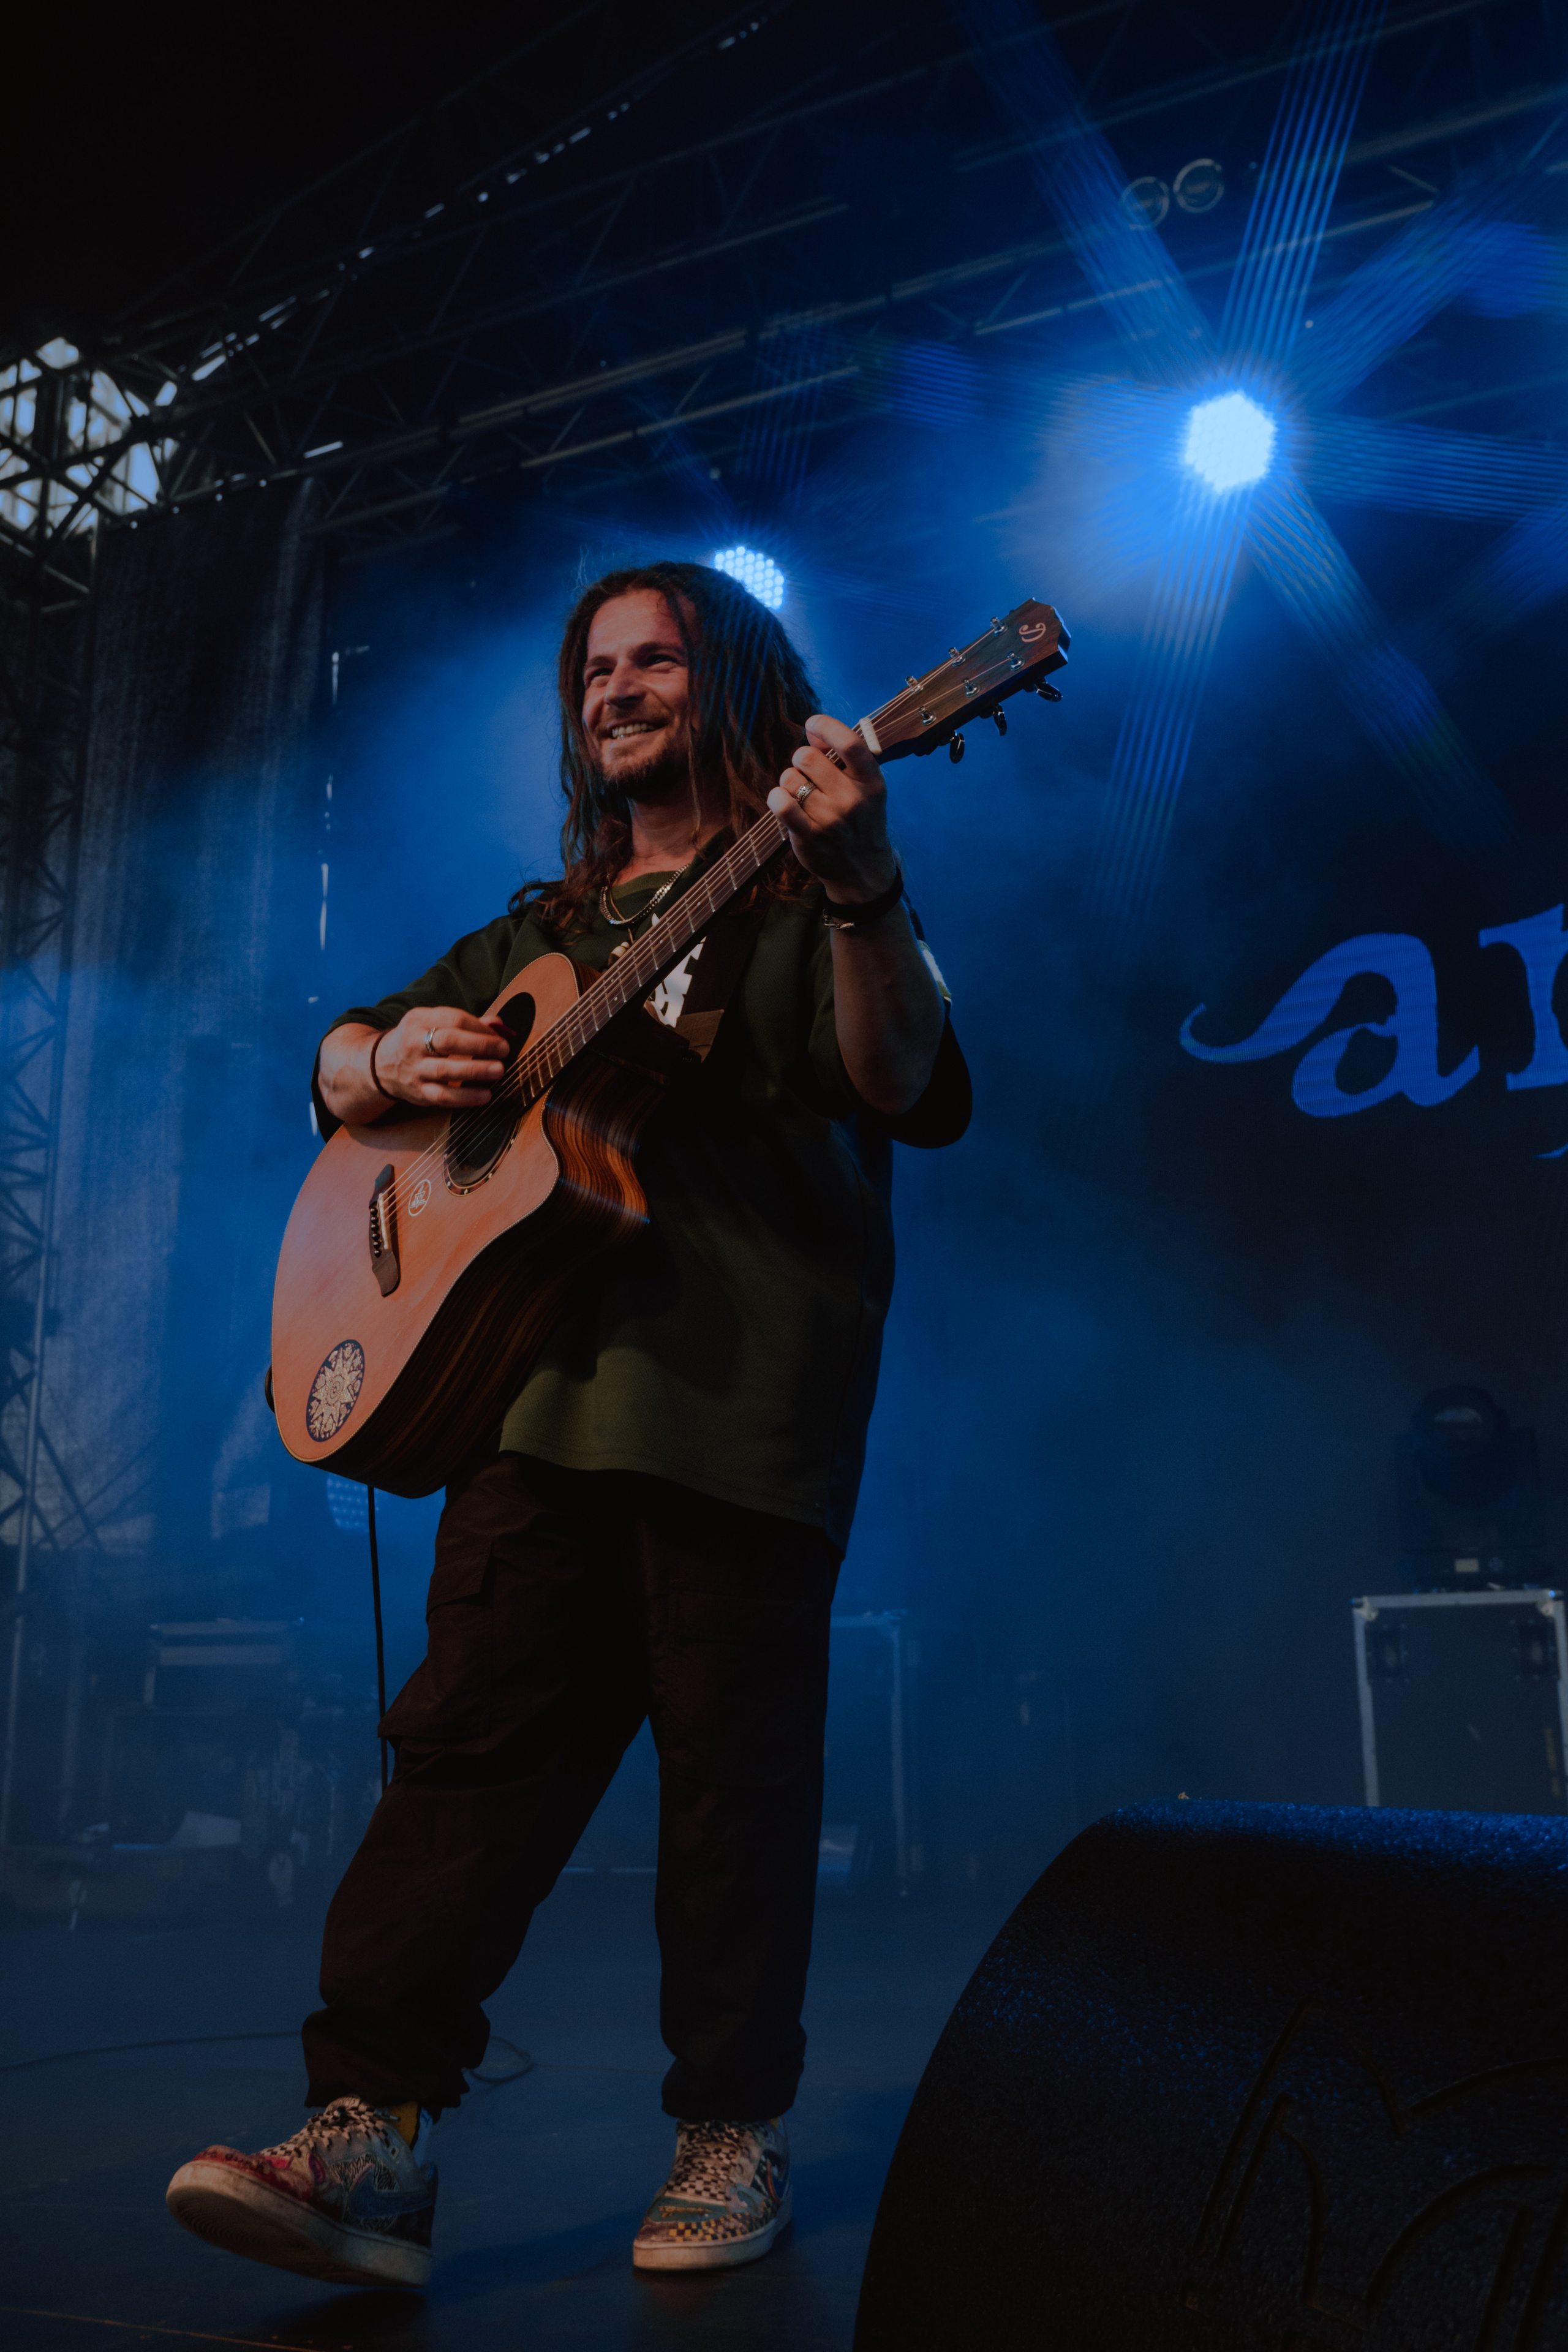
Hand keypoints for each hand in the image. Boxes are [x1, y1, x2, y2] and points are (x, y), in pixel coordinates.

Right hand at [375, 1007, 510, 1107]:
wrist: (381, 1065)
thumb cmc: (418, 1040)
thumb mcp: (433, 1022)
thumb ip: (466, 1023)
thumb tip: (499, 1025)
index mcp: (420, 1020)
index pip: (454, 1020)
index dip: (480, 1028)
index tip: (500, 1036)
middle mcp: (414, 1043)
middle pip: (448, 1042)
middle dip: (479, 1045)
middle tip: (504, 1051)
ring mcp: (415, 1070)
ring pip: (445, 1071)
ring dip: (475, 1071)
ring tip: (498, 1071)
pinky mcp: (418, 1093)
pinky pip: (442, 1097)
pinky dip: (465, 1098)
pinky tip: (485, 1096)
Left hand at [766, 714, 898, 903]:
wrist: (862, 869)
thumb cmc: (859, 819)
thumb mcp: (864, 788)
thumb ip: (841, 757)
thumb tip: (812, 731)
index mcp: (871, 782)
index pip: (849, 743)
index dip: (825, 726)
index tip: (813, 724)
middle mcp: (852, 800)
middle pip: (807, 757)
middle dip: (801, 760)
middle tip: (807, 774)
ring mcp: (830, 820)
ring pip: (790, 778)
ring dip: (790, 782)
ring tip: (802, 795)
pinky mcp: (809, 836)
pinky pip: (781, 803)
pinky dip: (776, 797)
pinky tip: (782, 800)